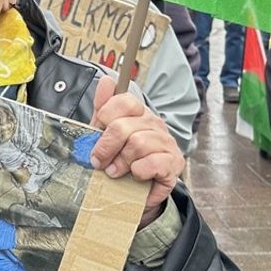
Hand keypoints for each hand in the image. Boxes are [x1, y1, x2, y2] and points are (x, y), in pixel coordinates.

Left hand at [89, 77, 184, 227]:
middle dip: (105, 146)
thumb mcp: (105, 133)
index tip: (97, 132)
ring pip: (137, 144)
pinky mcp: (173, 163)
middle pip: (123, 126)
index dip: (105, 116)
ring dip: (121, 162)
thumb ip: (102, 108)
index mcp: (138, 113)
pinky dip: (138, 171)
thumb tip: (106, 81)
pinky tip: (135, 175)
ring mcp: (166, 142)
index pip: (124, 100)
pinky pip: (152, 163)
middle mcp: (154, 123)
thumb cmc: (120, 158)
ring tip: (115, 171)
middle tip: (98, 161)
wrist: (135, 189)